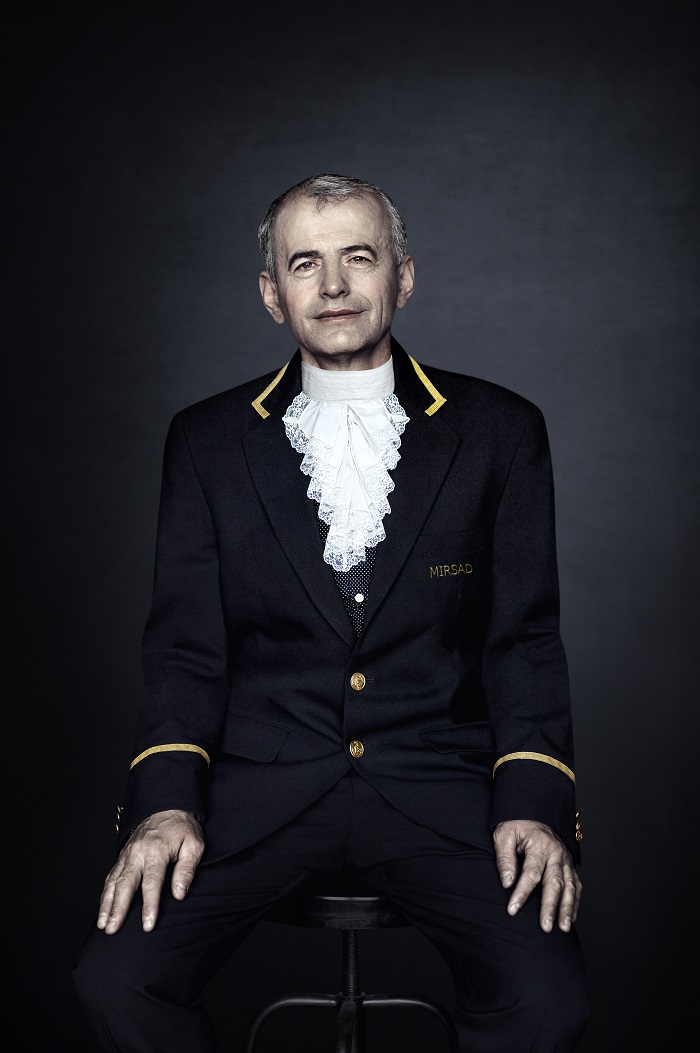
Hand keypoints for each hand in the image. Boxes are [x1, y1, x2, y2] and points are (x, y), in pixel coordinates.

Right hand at [97, 809, 203, 934]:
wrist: (167, 806)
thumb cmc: (182, 828)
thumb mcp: (194, 845)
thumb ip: (186, 870)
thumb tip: (179, 894)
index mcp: (157, 850)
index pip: (152, 883)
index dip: (150, 906)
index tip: (147, 926)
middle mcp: (138, 853)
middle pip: (125, 884)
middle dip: (118, 909)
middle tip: (112, 929)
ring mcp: (127, 854)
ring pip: (114, 881)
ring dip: (107, 904)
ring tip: (103, 925)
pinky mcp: (122, 856)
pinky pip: (111, 876)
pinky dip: (105, 893)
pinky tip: (102, 909)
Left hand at [493, 819, 581, 932]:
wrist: (533, 810)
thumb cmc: (516, 823)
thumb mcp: (504, 834)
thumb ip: (505, 858)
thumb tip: (507, 883)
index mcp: (539, 844)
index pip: (531, 873)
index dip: (521, 893)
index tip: (512, 910)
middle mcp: (556, 853)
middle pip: (554, 883)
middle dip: (549, 907)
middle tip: (545, 927)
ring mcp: (565, 859)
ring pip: (570, 887)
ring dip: (567, 908)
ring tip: (563, 928)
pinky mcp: (569, 864)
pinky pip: (576, 885)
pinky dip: (575, 902)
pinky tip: (571, 918)